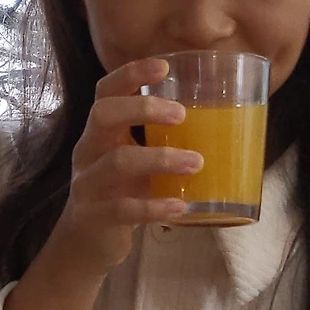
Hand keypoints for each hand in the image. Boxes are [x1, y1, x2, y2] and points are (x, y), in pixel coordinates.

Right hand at [51, 57, 200, 282]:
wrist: (87, 243)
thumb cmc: (122, 192)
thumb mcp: (135, 160)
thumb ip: (161, 142)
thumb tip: (222, 124)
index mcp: (100, 132)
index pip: (105, 92)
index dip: (130, 75)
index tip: (163, 66)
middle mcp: (88, 151)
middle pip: (103, 115)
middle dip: (142, 109)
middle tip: (182, 114)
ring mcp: (88, 184)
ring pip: (117, 162)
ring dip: (161, 159)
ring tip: (197, 163)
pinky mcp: (95, 216)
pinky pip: (124, 209)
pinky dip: (155, 207)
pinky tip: (181, 206)